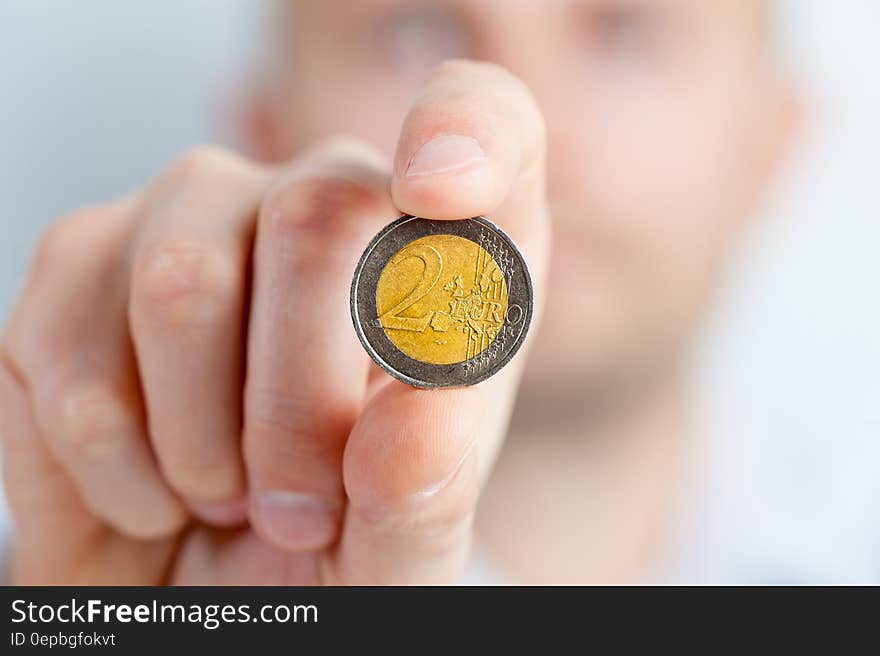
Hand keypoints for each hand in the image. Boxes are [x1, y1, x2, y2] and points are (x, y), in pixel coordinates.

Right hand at [0, 60, 548, 583]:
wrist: (210, 589)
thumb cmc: (332, 550)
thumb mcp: (401, 547)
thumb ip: (426, 491)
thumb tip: (417, 421)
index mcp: (441, 256)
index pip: (482, 121)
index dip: (467, 132)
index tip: (443, 193)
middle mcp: (322, 202)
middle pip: (317, 220)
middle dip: (298, 411)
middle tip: (298, 515)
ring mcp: (195, 215)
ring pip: (183, 284)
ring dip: (201, 447)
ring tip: (224, 498)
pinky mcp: (81, 260)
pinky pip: (74, 352)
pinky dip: (116, 467)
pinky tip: (153, 487)